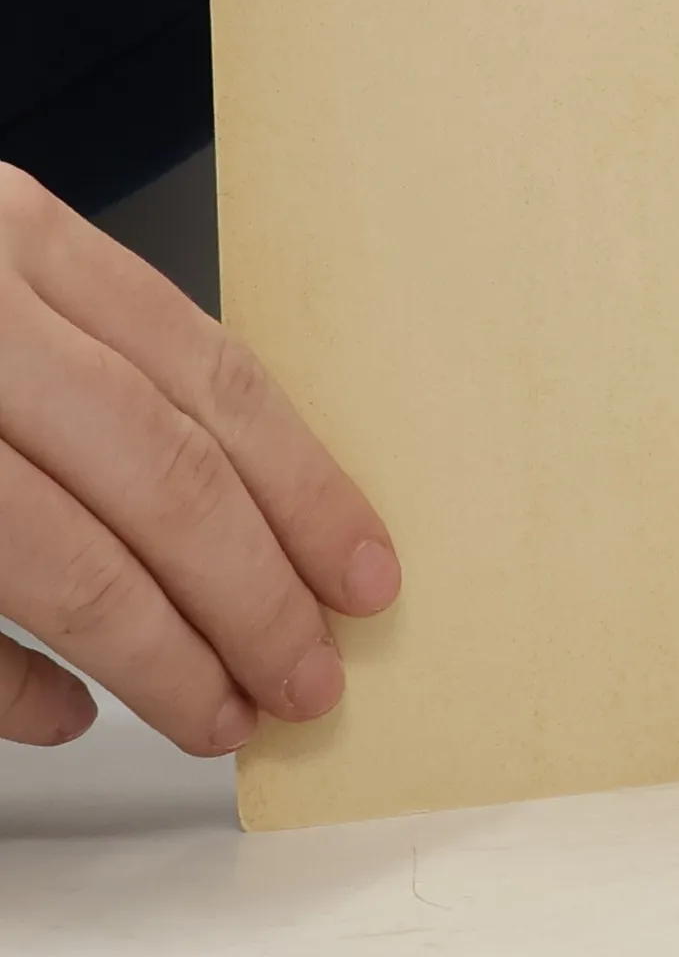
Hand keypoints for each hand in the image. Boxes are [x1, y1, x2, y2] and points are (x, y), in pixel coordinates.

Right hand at [0, 166, 399, 752]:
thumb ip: (93, 373)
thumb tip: (237, 538)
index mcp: (15, 239)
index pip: (211, 378)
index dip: (307, 487)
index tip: (364, 574)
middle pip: (160, 473)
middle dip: (254, 595)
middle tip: (310, 678)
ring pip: (59, 557)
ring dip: (157, 658)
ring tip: (220, 715)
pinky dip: (8, 677)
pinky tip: (63, 717)